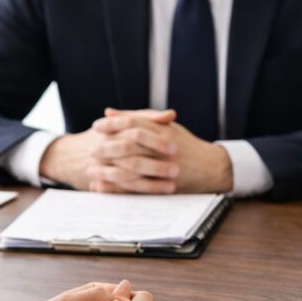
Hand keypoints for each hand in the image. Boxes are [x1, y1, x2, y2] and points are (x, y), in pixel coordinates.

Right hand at [39, 125, 181, 192]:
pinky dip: (138, 192)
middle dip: (155, 162)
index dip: (156, 138)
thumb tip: (172, 115)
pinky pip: (120, 188)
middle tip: (176, 168)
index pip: (136, 130)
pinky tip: (155, 195)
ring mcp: (102, 164)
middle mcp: (105, 145)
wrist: (67, 155)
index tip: (175, 144)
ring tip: (171, 185)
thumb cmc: (102, 137)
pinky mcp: (101, 181)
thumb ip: (146, 118)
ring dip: (151, 181)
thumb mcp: (121, 123)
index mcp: (112, 128)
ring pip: (127, 174)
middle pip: (132, 154)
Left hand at [88, 108, 233, 193]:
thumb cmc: (185, 144)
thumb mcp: (165, 126)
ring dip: (108, 170)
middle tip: (90, 149)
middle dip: (107, 148)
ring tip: (91, 169)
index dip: (113, 124)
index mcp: (164, 130)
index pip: (134, 123)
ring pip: (131, 168)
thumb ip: (136, 118)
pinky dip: (116, 188)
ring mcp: (165, 168)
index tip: (97, 126)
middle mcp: (164, 148)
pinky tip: (101, 186)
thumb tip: (108, 112)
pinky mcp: (164, 186)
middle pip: (130, 146)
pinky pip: (136, 188)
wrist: (211, 168)